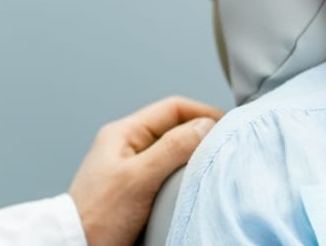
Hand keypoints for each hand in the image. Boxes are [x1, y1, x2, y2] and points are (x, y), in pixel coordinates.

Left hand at [68, 96, 224, 245]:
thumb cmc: (98, 217)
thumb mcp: (139, 178)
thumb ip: (173, 148)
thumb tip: (206, 125)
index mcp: (123, 133)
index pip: (173, 108)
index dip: (202, 112)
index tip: (227, 125)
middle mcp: (127, 146)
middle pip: (174, 128)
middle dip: (200, 133)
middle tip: (223, 145)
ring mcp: (130, 168)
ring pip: (172, 151)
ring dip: (192, 155)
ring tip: (211, 164)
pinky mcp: (135, 190)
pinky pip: (166, 172)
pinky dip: (183, 174)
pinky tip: (192, 184)